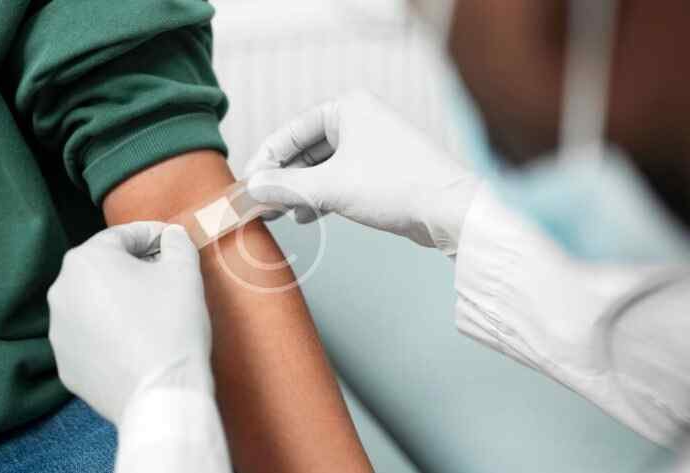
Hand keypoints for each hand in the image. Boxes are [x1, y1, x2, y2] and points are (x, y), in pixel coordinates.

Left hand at [47, 222, 212, 424]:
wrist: (160, 393)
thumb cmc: (172, 326)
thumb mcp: (184, 272)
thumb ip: (177, 243)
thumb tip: (172, 237)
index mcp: (85, 260)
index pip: (124, 236)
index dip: (154, 237)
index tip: (174, 244)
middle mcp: (61, 291)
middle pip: (104, 268)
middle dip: (134, 269)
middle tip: (165, 279)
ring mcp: (59, 331)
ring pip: (93, 303)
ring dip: (119, 302)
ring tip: (151, 314)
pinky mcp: (66, 364)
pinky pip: (90, 337)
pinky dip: (110, 334)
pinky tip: (136, 343)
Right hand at [244, 90, 479, 254]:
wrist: (448, 211)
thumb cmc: (398, 186)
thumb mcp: (330, 187)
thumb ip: (286, 187)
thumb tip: (252, 189)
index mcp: (347, 108)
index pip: (290, 132)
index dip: (265, 160)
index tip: (248, 184)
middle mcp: (359, 121)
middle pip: (304, 150)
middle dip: (282, 179)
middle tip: (260, 203)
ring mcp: (370, 146)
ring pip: (320, 168)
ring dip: (299, 191)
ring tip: (281, 213)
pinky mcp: (378, 170)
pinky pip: (337, 179)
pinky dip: (320, 196)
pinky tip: (307, 215)